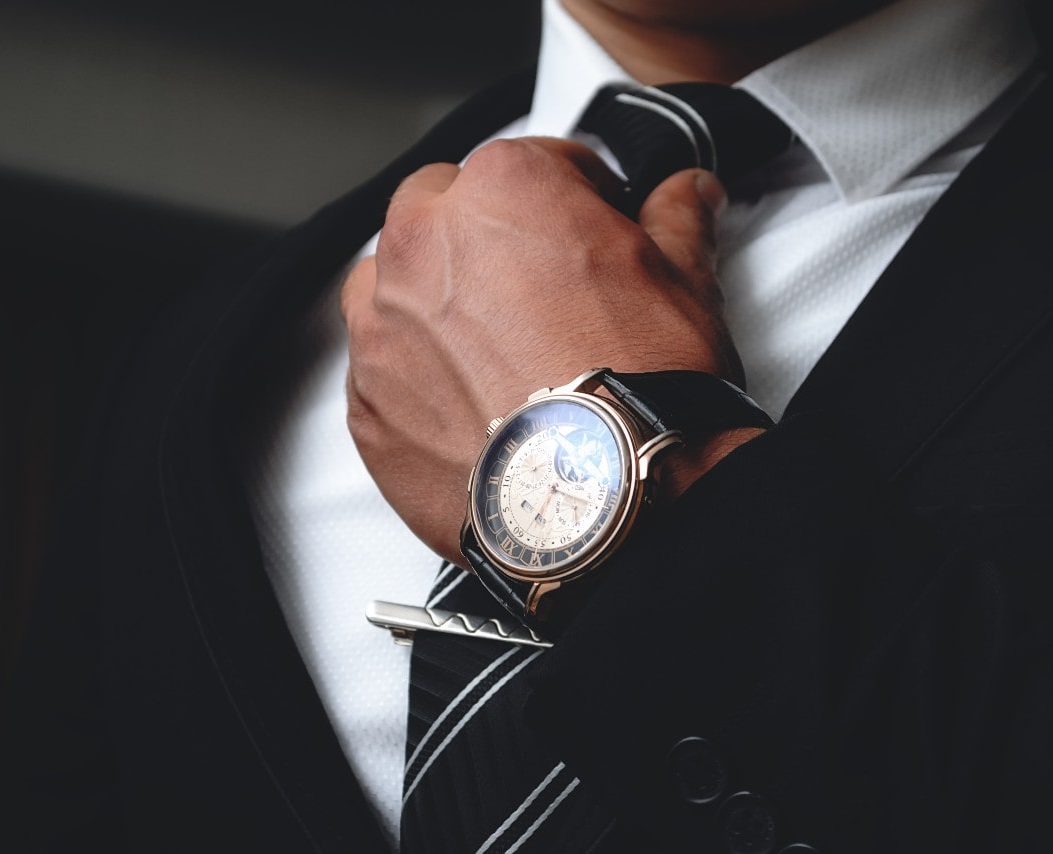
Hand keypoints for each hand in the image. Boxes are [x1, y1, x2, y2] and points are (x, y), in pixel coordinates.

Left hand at [341, 137, 747, 562]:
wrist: (606, 500)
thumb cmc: (644, 389)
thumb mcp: (685, 281)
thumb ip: (675, 218)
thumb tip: (686, 194)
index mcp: (501, 191)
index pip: (534, 164)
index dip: (573, 198)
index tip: (590, 228)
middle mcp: (423, 245)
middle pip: (442, 211)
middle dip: (485, 237)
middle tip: (538, 288)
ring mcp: (382, 325)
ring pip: (391, 284)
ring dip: (432, 298)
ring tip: (494, 349)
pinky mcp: (366, 403)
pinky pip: (381, 368)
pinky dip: (415, 376)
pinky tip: (471, 406)